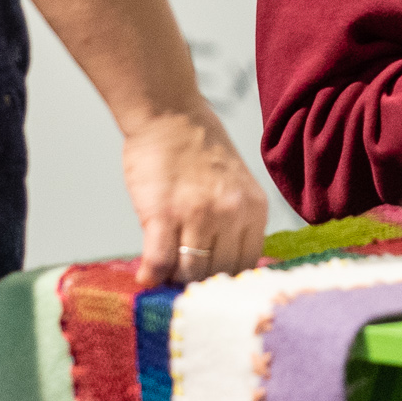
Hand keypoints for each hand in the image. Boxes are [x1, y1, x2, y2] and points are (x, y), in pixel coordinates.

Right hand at [125, 104, 269, 283]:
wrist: (169, 114)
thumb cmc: (199, 147)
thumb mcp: (236, 184)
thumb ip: (235, 222)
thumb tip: (223, 266)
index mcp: (254, 209)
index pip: (247, 265)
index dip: (226, 280)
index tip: (210, 285)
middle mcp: (231, 215)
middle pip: (219, 274)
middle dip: (200, 284)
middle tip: (183, 286)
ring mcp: (198, 215)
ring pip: (190, 273)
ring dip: (175, 280)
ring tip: (165, 279)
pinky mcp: (163, 214)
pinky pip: (160, 261)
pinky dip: (152, 275)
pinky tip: (147, 278)